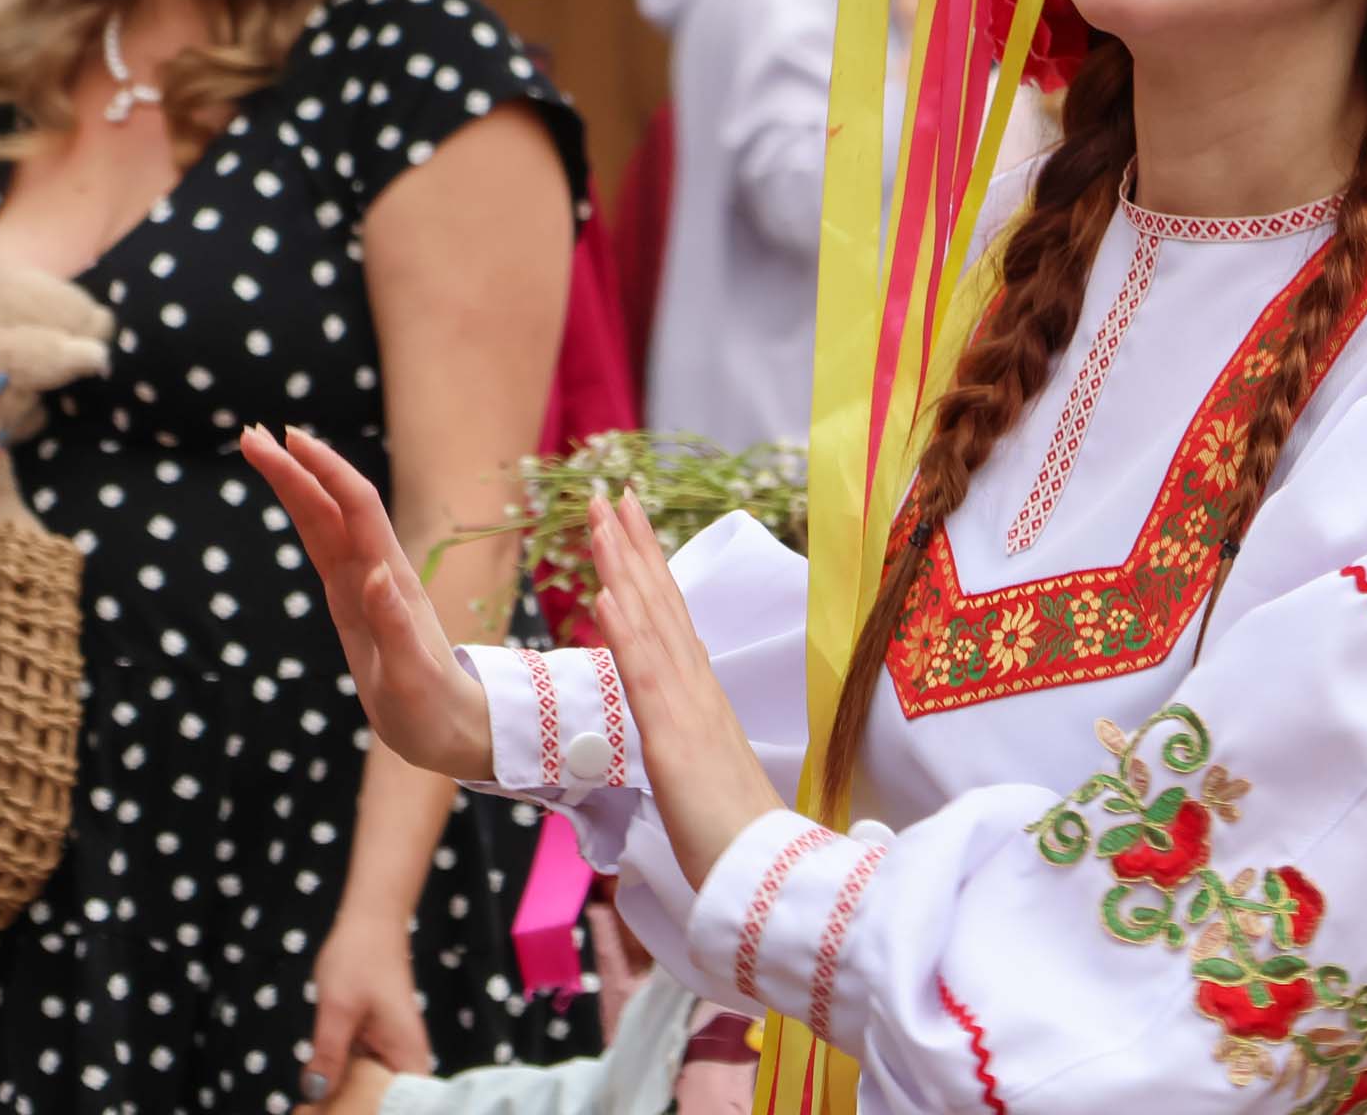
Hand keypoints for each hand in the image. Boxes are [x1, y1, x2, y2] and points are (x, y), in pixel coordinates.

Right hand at [240, 426, 489, 779]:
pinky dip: (307, 517)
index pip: (354, 510)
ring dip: (297, 485)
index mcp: (388, 583)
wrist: (455, 731)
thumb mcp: (412, 678)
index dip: (324, 471)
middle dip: (295, 468)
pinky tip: (295, 497)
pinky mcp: (354, 604)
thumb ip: (395, 627)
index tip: (288, 440)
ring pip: (326, 523)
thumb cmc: (435, 710)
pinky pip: (327, 550)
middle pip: (332, 507)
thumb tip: (376, 574)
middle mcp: (375, 575)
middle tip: (250, 434)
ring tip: (261, 452)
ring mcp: (363, 587)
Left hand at [300, 911, 429, 1104]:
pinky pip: (361, 1071)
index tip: (348, 1113)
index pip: (404, 1105)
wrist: (369, 919)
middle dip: (356, 1109)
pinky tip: (319, 1090)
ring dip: (347, 1099)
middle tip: (317, 1113)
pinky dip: (342, 1080)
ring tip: (315, 1110)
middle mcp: (404, 1057)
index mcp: (407, 1054)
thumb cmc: (360, 958)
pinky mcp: (374, 1042)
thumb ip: (329, 1055)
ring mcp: (389, 1049)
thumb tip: (316, 1095)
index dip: (378, 1113)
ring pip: (370, 1088)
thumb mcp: (337, 1009)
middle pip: (385, 1101)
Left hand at [588, 490, 784, 886]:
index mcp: (702, 696)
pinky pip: (643, 674)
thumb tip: (677, 727)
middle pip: (661, 602)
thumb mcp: (704, 774)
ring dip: (623, 566)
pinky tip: (603, 593)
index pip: (670, 617)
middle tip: (611, 492)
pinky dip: (623, 629)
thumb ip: (690, 741)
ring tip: (600, 518)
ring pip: (650, 622)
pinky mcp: (674, 736)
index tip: (630, 524)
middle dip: (633, 545)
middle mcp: (697, 688)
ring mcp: (687, 707)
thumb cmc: (735, 836)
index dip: (648, 567)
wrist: (767, 874)